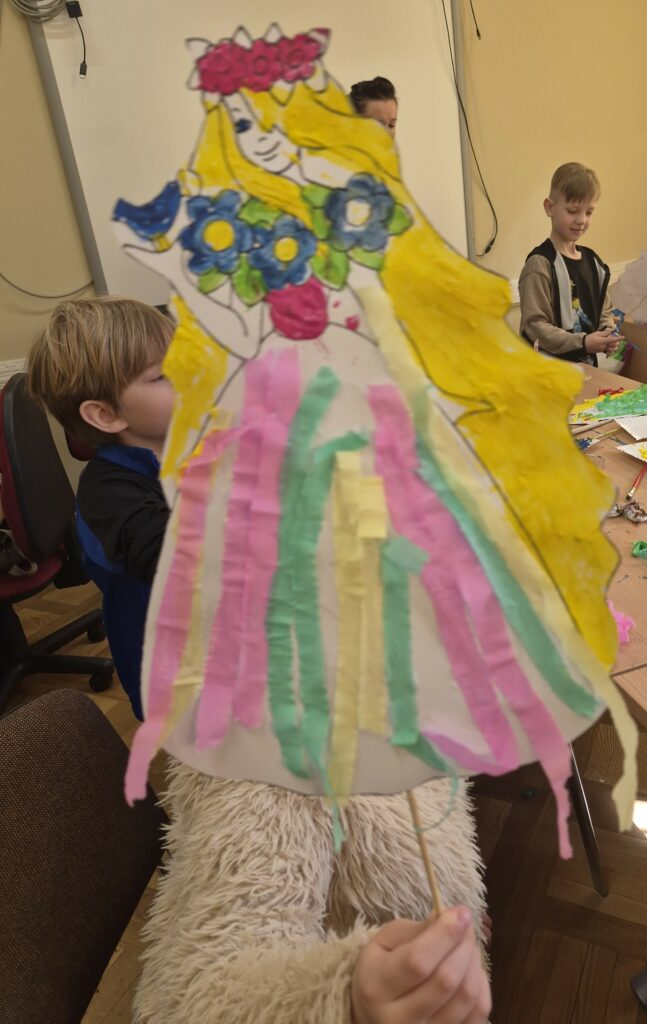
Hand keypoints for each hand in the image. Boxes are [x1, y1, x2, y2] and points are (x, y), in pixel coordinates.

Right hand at [351, 907, 490, 1023]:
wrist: (375, 1014)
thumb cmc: (380, 971)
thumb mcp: (385, 942)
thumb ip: (416, 930)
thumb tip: (451, 917)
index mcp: (377, 987)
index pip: (418, 961)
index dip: (445, 934)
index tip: (461, 912)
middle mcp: (398, 1019)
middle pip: (446, 980)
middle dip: (464, 945)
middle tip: (466, 926)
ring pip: (466, 997)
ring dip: (474, 963)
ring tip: (467, 946)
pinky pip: (477, 1014)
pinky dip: (481, 986)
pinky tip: (471, 971)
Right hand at [585, 328, 620, 354]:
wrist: (583, 345)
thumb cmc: (590, 338)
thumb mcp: (597, 333)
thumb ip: (605, 333)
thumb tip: (611, 330)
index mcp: (603, 341)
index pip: (613, 340)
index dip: (619, 338)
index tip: (623, 337)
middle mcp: (604, 346)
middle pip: (614, 345)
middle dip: (616, 341)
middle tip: (614, 337)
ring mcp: (603, 350)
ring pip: (612, 349)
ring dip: (615, 346)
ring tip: (613, 342)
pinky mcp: (601, 352)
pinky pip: (609, 351)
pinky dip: (611, 349)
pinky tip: (611, 346)